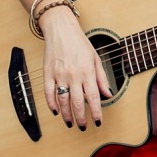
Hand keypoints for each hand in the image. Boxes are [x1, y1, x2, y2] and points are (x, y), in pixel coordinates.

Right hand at [40, 7, 111, 129]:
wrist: (61, 29)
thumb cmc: (80, 43)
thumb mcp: (96, 58)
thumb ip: (102, 78)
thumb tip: (108, 94)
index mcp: (87, 71)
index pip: (93, 97)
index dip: (96, 112)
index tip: (98, 122)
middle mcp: (73, 75)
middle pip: (77, 103)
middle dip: (81, 118)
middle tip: (83, 127)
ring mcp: (59, 75)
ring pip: (62, 101)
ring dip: (66, 115)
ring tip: (70, 122)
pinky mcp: (48, 73)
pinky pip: (48, 93)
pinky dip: (51, 104)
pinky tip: (56, 111)